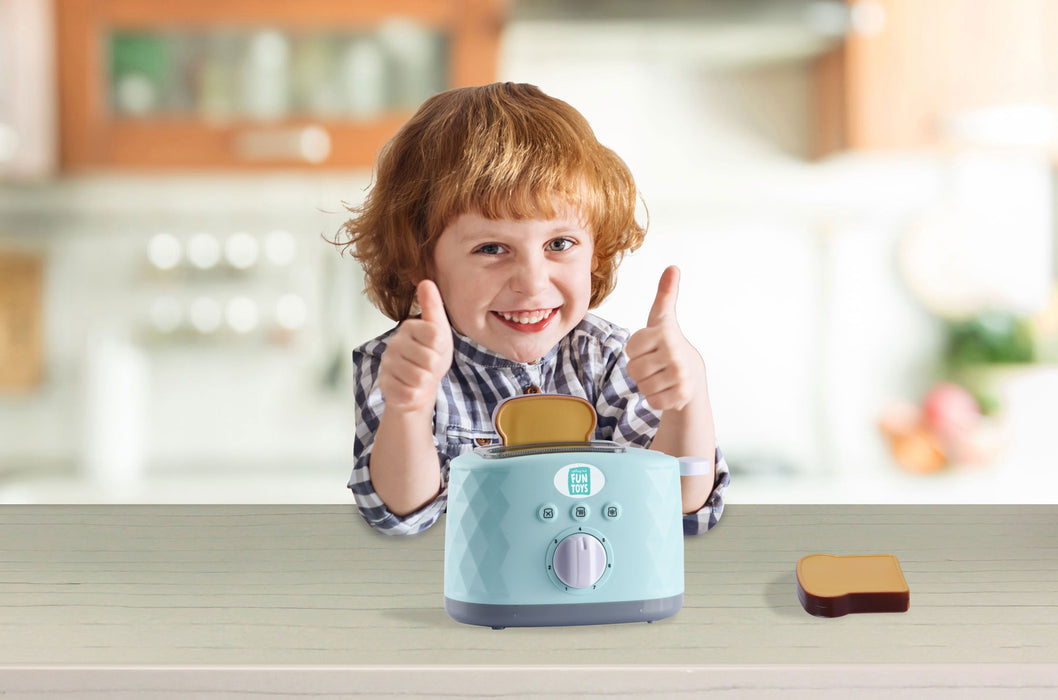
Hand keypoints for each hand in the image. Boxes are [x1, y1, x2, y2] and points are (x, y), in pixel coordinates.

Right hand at [377, 280, 453, 414]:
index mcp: (409, 327)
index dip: (442, 348)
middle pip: (429, 360)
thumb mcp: (439, 331)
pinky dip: (416, 394)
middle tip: (429, 365)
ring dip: (425, 382)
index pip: (435, 336)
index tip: (436, 349)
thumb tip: (426, 281)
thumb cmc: (432, 354)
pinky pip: (409, 393)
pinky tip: (411, 387)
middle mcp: (394, 343)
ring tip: (421, 376)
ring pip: (419, 378)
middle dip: (434, 367)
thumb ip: (433, 307)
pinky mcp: (385, 384)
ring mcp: (387, 364)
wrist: (419, 384)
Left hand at [625, 266, 705, 411]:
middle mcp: (675, 353)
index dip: (636, 350)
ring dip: (647, 385)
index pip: (631, 348)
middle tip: (656, 365)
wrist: (692, 374)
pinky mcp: (681, 395)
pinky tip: (667, 389)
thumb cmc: (669, 343)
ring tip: (661, 376)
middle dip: (640, 370)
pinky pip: (653, 401)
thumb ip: (665, 294)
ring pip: (642, 387)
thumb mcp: (663, 318)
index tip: (651, 347)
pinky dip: (656, 399)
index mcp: (665, 333)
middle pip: (633, 369)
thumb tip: (672, 267)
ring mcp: (680, 375)